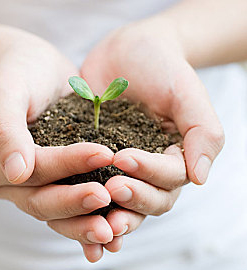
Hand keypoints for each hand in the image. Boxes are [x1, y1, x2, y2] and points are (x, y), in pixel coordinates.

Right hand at [0, 27, 114, 261]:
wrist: (32, 69)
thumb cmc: (16, 72)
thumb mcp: (6, 90)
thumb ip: (6, 129)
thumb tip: (15, 173)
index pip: (30, 170)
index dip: (65, 165)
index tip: (102, 153)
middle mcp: (7, 181)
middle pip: (40, 201)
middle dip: (75, 202)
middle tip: (108, 197)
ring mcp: (30, 186)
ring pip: (55, 213)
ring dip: (83, 222)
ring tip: (114, 228)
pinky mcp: (53, 183)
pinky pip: (69, 207)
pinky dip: (88, 218)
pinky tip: (112, 229)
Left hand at [80, 17, 223, 250]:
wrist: (126, 52)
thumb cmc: (161, 67)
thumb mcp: (186, 93)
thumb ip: (202, 132)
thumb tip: (200, 178)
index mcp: (176, 158)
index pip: (169, 178)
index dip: (148, 173)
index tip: (122, 157)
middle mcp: (150, 171)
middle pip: (148, 201)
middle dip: (131, 200)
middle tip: (109, 190)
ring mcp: (121, 171)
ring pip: (121, 204)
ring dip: (109, 215)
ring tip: (93, 217)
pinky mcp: (94, 166)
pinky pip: (90, 188)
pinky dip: (84, 206)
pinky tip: (67, 213)